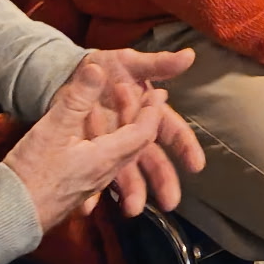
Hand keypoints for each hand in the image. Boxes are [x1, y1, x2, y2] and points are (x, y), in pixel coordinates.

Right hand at [2, 59, 165, 228]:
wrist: (10, 217)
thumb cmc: (33, 173)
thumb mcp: (53, 128)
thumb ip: (77, 98)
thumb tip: (97, 68)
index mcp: (106, 157)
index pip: (143, 133)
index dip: (153, 112)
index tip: (157, 93)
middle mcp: (104, 174)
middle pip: (135, 146)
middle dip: (145, 121)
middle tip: (146, 98)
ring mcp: (90, 185)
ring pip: (120, 157)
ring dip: (126, 134)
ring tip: (122, 114)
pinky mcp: (76, 191)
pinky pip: (102, 166)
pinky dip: (106, 146)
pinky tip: (92, 141)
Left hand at [78, 48, 204, 216]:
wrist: (68, 74)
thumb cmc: (105, 66)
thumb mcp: (129, 61)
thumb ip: (158, 63)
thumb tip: (189, 55)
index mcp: (148, 113)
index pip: (172, 132)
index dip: (185, 147)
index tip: (196, 165)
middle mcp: (133, 134)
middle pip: (153, 161)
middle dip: (163, 181)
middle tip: (170, 202)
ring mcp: (112, 147)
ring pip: (127, 174)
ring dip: (132, 192)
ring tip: (133, 208)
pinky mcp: (89, 154)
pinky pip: (92, 178)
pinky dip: (92, 194)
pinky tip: (91, 207)